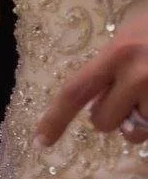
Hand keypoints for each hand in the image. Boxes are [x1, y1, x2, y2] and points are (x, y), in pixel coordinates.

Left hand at [37, 0, 147, 145]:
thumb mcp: (131, 37)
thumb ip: (110, 69)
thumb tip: (96, 109)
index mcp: (119, 53)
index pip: (75, 91)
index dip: (55, 118)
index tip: (41, 141)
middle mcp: (140, 73)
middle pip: (103, 122)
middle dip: (112, 116)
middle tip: (130, 98)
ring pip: (137, 132)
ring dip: (143, 122)